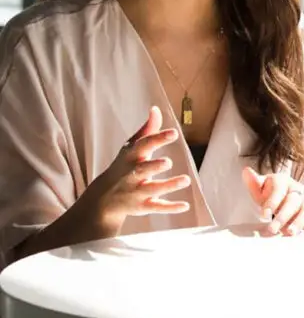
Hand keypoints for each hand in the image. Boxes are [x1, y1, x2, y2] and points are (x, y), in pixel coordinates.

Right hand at [85, 106, 190, 231]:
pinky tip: (185, 205)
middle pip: (143, 170)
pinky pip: (157, 208)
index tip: (174, 133)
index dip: (158, 139)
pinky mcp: (142, 206)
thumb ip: (147, 130)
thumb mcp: (132, 147)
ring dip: (169, 185)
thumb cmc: (123, 166)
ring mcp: (136, 191)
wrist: (103, 198)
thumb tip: (156, 109)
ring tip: (186, 179)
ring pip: (152, 189)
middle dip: (154, 166)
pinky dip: (170, 207)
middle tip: (168, 162)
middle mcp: (132, 175)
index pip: (144, 145)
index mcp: (131, 157)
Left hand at [242, 168, 303, 235]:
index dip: (272, 202)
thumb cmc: (271, 193)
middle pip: (292, 202)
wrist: (287, 195)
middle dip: (282, 217)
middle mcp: (297, 189)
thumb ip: (253, 183)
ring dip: (299, 222)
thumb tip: (246, 171)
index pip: (278, 190)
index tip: (263, 215)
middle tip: (272, 229)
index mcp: (282, 181)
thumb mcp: (260, 189)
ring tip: (290, 233)